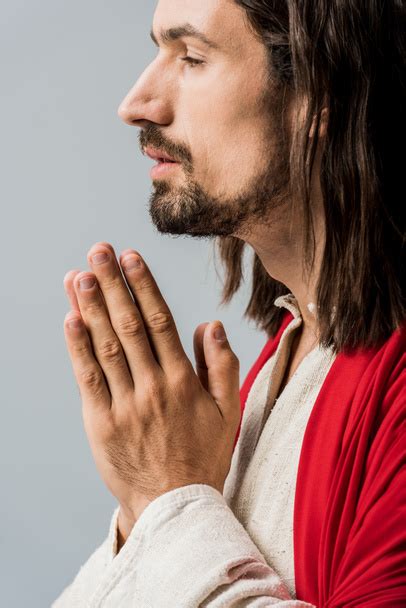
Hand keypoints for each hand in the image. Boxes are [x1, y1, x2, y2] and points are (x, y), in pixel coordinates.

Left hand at [63, 242, 240, 522]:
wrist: (174, 505)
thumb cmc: (203, 456)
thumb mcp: (229, 412)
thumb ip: (223, 366)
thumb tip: (211, 324)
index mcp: (183, 381)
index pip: (160, 321)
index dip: (143, 286)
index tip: (131, 258)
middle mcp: (153, 387)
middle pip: (129, 325)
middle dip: (112, 284)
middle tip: (98, 251)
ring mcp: (125, 405)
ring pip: (105, 346)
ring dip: (90, 308)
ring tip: (80, 275)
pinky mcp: (101, 423)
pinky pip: (87, 379)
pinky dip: (78, 348)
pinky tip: (70, 320)